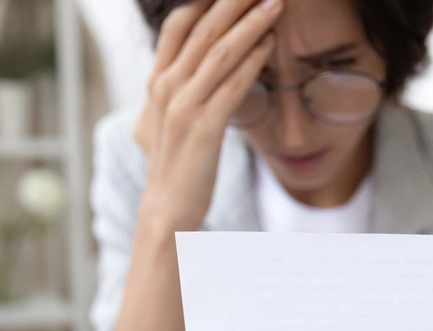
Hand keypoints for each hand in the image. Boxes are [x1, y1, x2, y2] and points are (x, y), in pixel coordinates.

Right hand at [134, 0, 281, 230]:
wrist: (167, 208)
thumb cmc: (172, 167)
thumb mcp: (160, 122)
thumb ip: (167, 94)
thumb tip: (171, 75)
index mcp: (157, 82)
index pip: (179, 26)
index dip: (205, 1)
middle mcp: (166, 87)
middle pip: (203, 29)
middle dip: (235, 2)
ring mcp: (183, 107)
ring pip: (220, 52)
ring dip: (251, 23)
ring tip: (275, 4)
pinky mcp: (204, 127)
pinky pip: (232, 85)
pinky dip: (253, 61)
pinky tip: (271, 45)